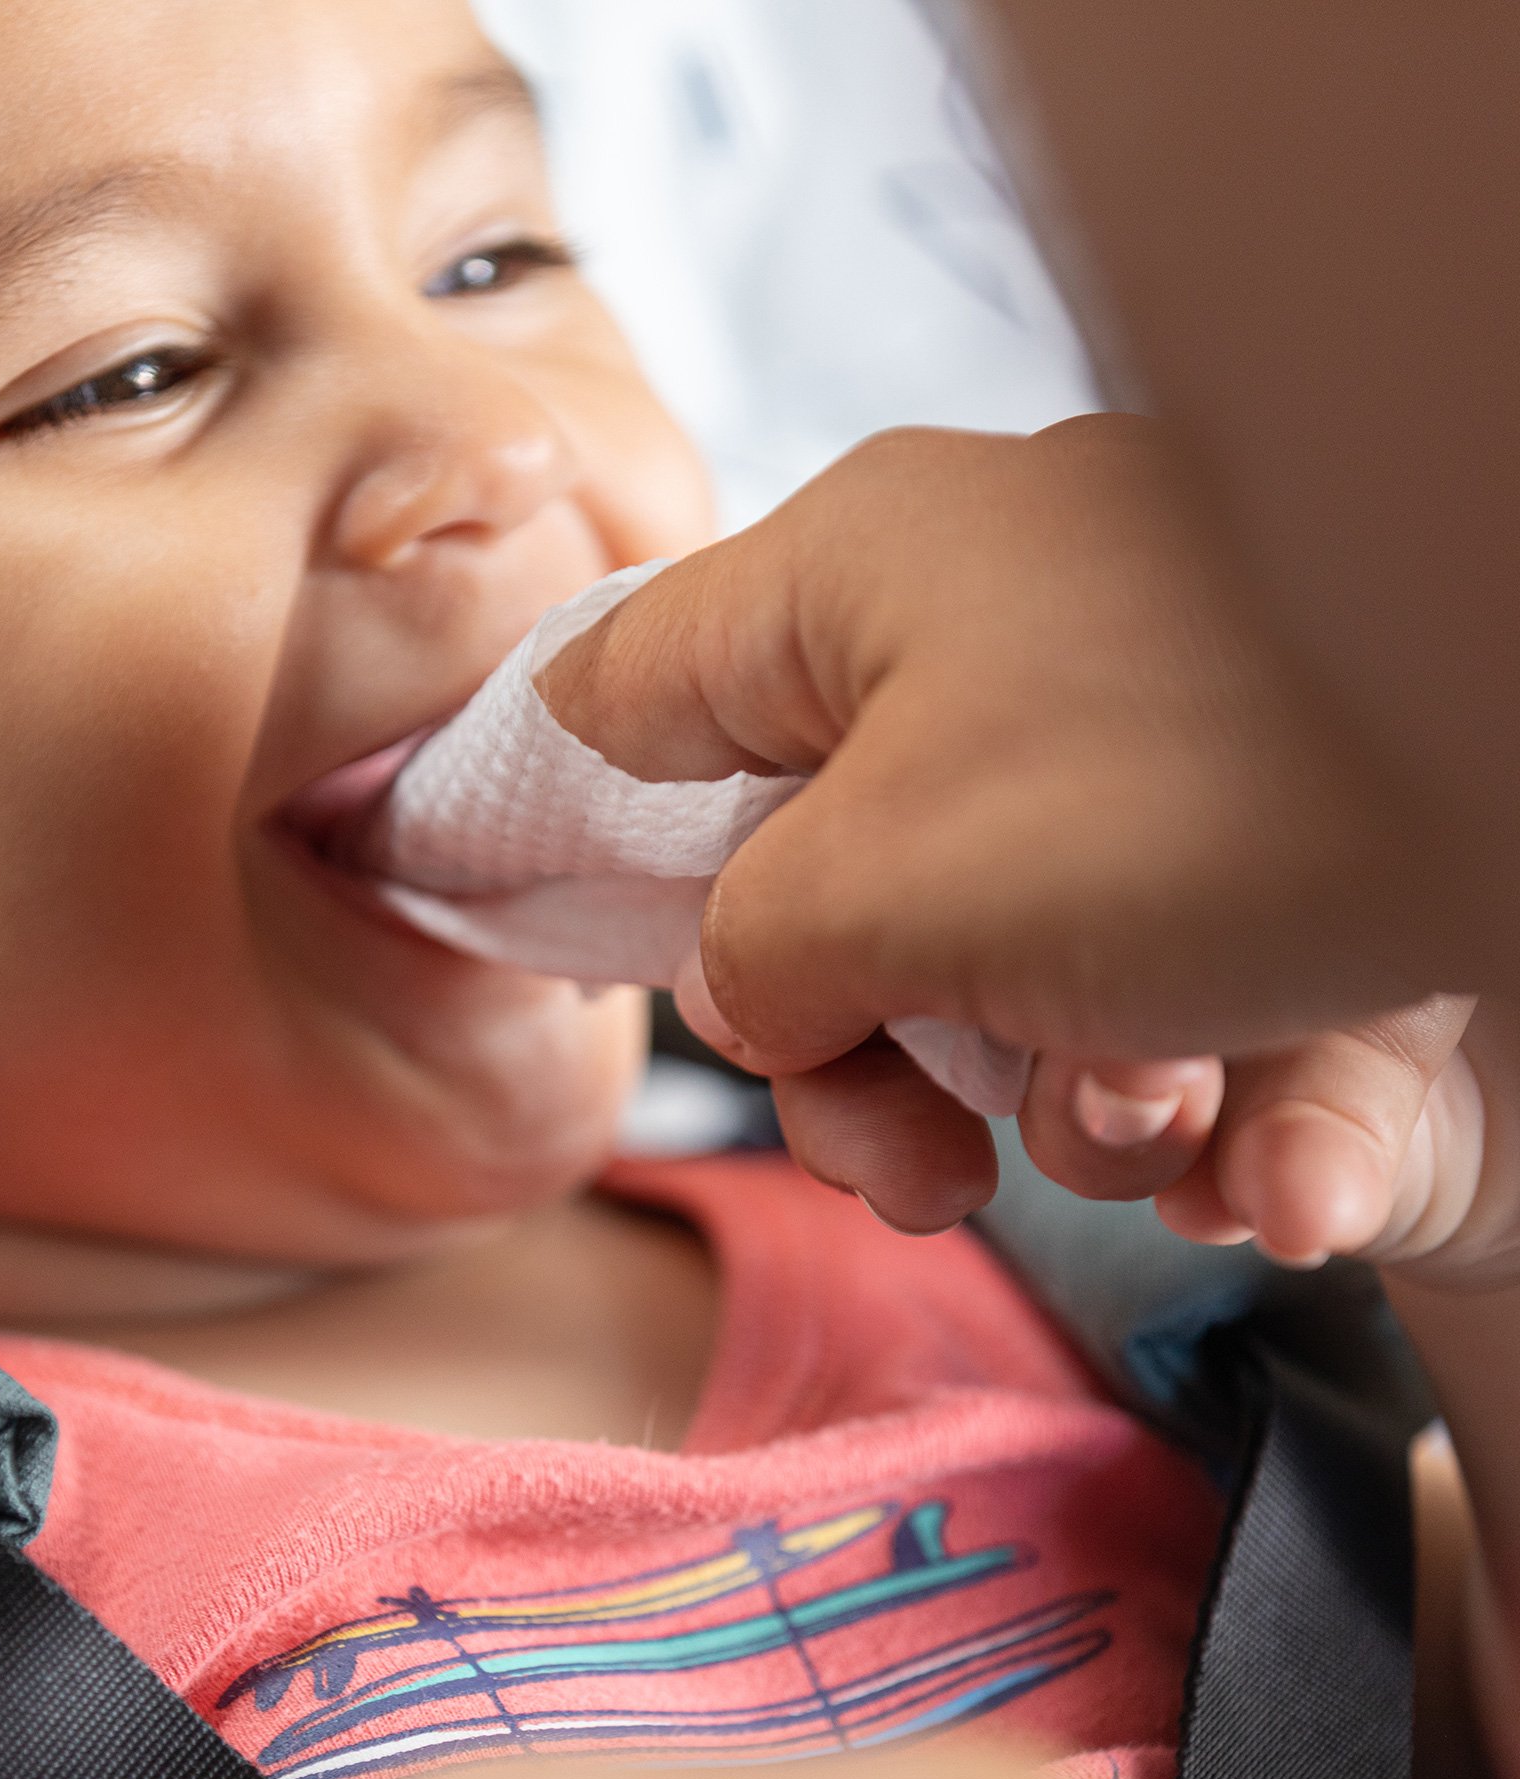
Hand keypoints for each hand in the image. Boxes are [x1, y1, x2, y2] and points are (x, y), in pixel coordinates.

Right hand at [543, 414, 1420, 1231]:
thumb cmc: (1216, 784)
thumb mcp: (886, 883)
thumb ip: (745, 953)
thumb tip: (760, 998)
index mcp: (864, 581)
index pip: (631, 691)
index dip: (567, 816)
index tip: (536, 925)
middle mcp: (996, 637)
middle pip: (820, 881)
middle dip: (872, 1062)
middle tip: (924, 1159)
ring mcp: (1140, 739)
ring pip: (997, 966)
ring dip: (1062, 1097)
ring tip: (1174, 1113)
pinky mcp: (1271, 834)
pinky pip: (1166, 980)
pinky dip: (1208, 1092)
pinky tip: (1280, 1141)